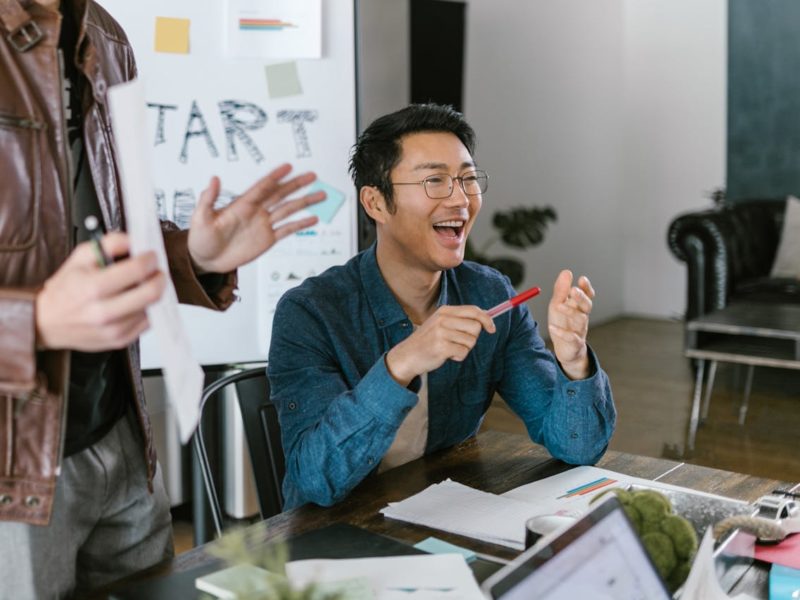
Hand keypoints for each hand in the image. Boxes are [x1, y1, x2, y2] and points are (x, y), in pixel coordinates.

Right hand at [35, 233, 165, 350]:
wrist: (47, 322)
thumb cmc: (65, 289)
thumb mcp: (79, 258)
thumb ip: (108, 243)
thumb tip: (133, 240)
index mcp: (93, 288)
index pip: (138, 270)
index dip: (150, 259)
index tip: (150, 255)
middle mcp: (104, 312)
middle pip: (152, 293)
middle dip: (159, 277)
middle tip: (156, 271)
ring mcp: (114, 329)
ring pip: (153, 308)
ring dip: (154, 294)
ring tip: (145, 285)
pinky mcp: (120, 340)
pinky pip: (148, 323)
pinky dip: (148, 309)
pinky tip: (138, 301)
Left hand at [187, 163, 325, 273]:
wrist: (205, 259)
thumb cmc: (200, 238)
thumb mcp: (200, 218)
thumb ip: (208, 199)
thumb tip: (213, 179)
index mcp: (242, 204)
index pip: (262, 187)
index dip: (275, 177)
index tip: (288, 167)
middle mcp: (256, 211)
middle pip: (280, 195)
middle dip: (296, 185)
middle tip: (312, 175)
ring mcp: (263, 224)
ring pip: (288, 210)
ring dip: (304, 202)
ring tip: (321, 195)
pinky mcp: (267, 239)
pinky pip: (287, 230)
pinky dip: (300, 224)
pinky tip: (313, 219)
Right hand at [385, 306, 495, 385]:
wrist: (407, 355)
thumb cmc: (428, 340)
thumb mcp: (441, 323)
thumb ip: (460, 319)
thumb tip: (485, 316)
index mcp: (445, 311)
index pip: (473, 310)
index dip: (486, 319)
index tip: (492, 329)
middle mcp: (443, 319)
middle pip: (475, 327)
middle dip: (472, 338)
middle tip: (458, 342)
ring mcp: (441, 333)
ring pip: (471, 341)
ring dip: (464, 349)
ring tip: (449, 348)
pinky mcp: (441, 347)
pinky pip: (463, 352)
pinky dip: (458, 356)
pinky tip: (447, 355)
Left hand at [547, 270, 594, 379]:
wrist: (564, 348)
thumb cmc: (562, 323)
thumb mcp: (558, 304)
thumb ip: (561, 290)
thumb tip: (567, 271)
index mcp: (578, 306)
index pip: (587, 295)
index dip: (586, 288)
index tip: (582, 279)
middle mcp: (582, 317)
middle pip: (586, 306)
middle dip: (581, 297)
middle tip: (574, 290)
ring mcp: (580, 330)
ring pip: (581, 320)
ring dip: (570, 312)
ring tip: (558, 306)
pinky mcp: (575, 343)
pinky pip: (571, 337)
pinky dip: (562, 332)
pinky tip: (552, 328)